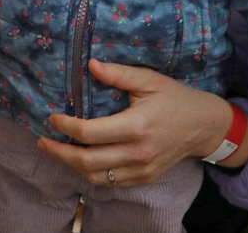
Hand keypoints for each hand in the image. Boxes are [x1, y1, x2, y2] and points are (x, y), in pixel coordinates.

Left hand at [36, 60, 235, 186]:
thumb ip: (118, 74)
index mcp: (137, 126)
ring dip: (72, 166)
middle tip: (43, 140)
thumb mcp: (148, 79)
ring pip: (96, 176)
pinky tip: (80, 161)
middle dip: (60, 152)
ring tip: (56, 151)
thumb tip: (90, 65)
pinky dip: (91, 174)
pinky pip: (110, 182)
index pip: (90, 133)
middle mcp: (138, 153)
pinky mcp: (145, 178)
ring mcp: (142, 169)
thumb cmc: (174, 98)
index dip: (65, 127)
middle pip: (87, 161)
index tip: (52, 118)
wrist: (204, 126)